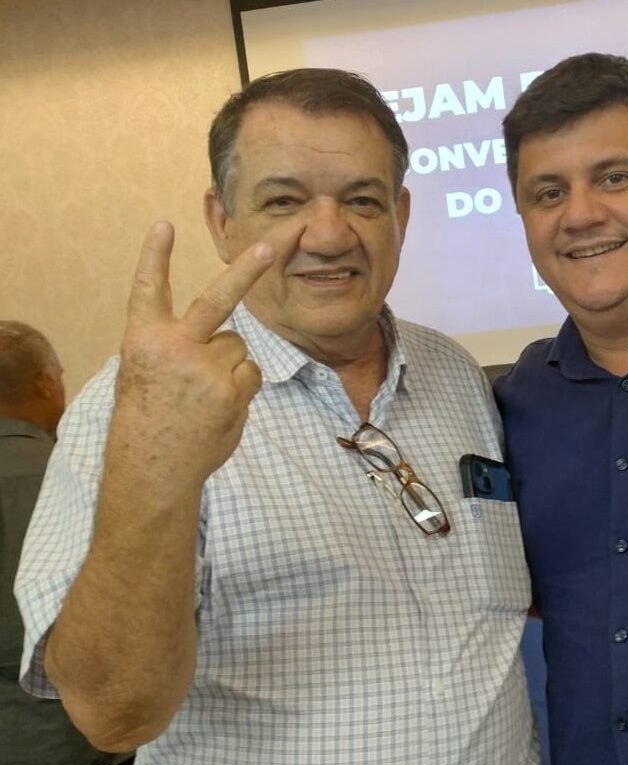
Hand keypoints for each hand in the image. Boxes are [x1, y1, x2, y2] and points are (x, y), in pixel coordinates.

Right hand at [109, 221, 296, 486]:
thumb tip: (221, 333)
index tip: (164, 225)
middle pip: (218, 298)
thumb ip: (173, 345)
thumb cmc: (150, 417)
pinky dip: (241, 386)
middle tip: (274, 244)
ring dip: (229, 365)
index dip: (156, 257)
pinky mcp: (232, 390)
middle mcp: (175, 347)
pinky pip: (251, 372)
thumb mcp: (144, 373)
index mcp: (143, 340)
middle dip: (249, 269)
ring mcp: (207, 369)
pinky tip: (219, 406)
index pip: (149, 290)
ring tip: (203, 394)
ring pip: (237, 346)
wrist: (155, 467)